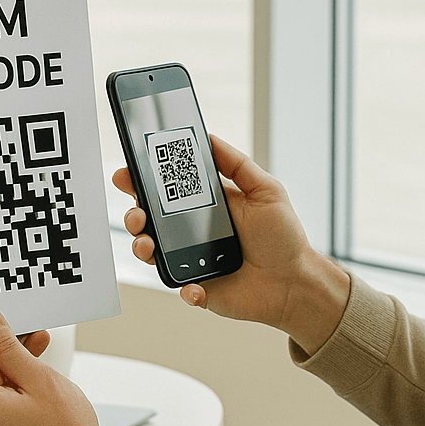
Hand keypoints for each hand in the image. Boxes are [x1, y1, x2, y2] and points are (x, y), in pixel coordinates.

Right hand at [111, 135, 349, 350]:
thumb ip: (237, 163)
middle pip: (151, 220)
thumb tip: (209, 137)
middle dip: (134, 214)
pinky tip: (193, 284)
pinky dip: (183, 287)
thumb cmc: (284, 238)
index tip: (128, 173)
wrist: (296, 282)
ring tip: (147, 244)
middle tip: (137, 212)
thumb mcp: (265, 190)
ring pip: (153, 253)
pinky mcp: (198, 288)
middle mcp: (194, 233)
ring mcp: (192, 261)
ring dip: (142, 247)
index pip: (167, 190)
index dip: (143, 181)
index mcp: (206, 206)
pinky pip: (180, 287)